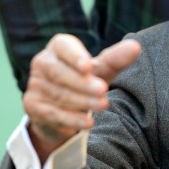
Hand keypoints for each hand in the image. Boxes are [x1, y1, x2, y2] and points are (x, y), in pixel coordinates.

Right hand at [22, 34, 140, 163]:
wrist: (63, 112)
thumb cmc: (84, 81)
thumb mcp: (101, 71)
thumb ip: (116, 59)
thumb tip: (135, 46)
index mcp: (58, 48)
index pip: (63, 46)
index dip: (75, 56)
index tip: (90, 66)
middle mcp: (42, 63)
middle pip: (59, 72)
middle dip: (82, 83)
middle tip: (104, 90)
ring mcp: (35, 85)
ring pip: (58, 94)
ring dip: (82, 101)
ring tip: (103, 105)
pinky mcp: (32, 105)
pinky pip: (52, 113)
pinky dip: (72, 119)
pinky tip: (89, 122)